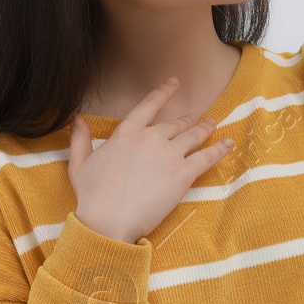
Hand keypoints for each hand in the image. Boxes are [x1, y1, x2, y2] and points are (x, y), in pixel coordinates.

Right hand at [68, 77, 234, 243]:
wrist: (107, 220)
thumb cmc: (92, 196)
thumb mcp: (79, 164)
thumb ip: (80, 139)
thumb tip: (76, 119)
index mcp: (126, 133)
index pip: (148, 106)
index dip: (163, 92)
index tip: (174, 82)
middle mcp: (150, 138)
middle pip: (176, 124)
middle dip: (188, 120)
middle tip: (197, 119)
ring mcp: (169, 155)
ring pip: (193, 136)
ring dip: (205, 129)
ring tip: (213, 125)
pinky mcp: (183, 174)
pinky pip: (207, 157)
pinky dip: (219, 149)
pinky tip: (228, 143)